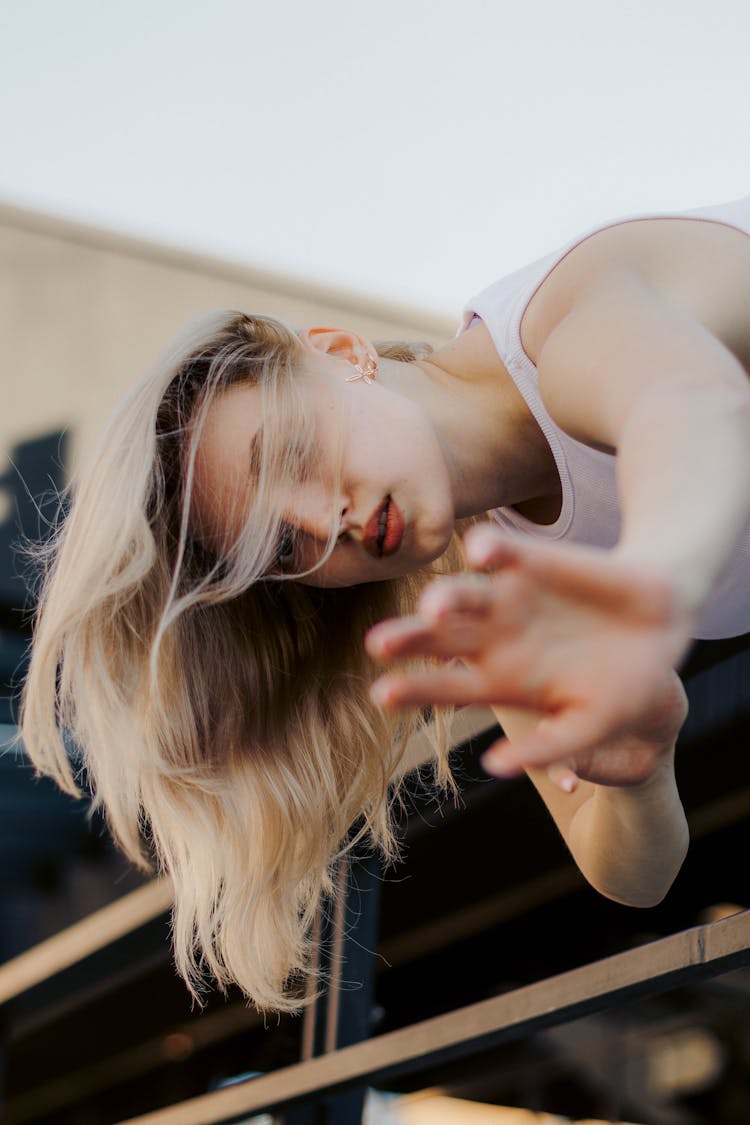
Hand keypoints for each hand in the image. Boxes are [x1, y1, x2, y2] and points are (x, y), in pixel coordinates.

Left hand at [366, 524, 689, 782]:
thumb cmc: (625, 688)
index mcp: (501, 681)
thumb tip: (494, 767)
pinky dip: (490, 546)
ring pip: (462, 595)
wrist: (663, 630)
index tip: (383, 694)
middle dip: (409, 639)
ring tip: (435, 606)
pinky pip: (500, 550)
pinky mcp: (532, 561)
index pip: (445, 688)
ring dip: (447, 597)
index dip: (415, 691)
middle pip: (438, 639)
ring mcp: (508, 598)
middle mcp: (493, 638)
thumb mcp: (592, 726)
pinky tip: (480, 549)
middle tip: (380, 644)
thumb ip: (549, 747)